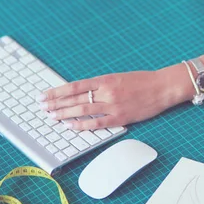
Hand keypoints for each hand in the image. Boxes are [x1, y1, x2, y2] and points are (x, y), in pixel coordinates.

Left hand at [38, 69, 179, 130]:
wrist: (162, 87)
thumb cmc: (141, 81)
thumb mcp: (118, 77)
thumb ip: (101, 84)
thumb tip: (80, 91)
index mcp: (105, 79)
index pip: (75, 86)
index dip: (57, 91)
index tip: (45, 95)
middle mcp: (107, 92)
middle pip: (75, 99)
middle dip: (56, 103)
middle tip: (42, 107)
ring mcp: (113, 106)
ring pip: (83, 111)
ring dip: (65, 114)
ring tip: (52, 117)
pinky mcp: (120, 118)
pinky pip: (97, 124)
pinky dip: (82, 125)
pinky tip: (71, 126)